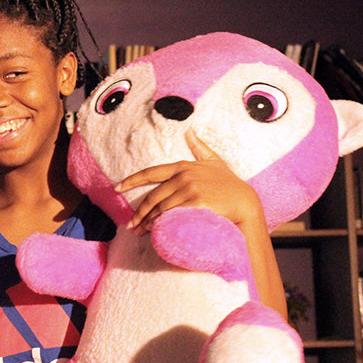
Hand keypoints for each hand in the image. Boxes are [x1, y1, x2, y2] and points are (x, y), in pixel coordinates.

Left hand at [114, 129, 264, 234]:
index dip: (131, 180)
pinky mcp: (195, 203)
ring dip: (148, 221)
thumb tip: (189, 130)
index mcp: (183, 166)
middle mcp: (184, 176)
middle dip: (139, 212)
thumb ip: (199, 147)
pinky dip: (160, 224)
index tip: (117, 188)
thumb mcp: (214, 161)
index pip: (151, 173)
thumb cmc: (229, 184)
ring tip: (140, 232)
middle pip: (153, 196)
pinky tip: (154, 232)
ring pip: (160, 208)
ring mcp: (189, 189)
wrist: (245, 203)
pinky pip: (171, 215)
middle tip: (131, 225)